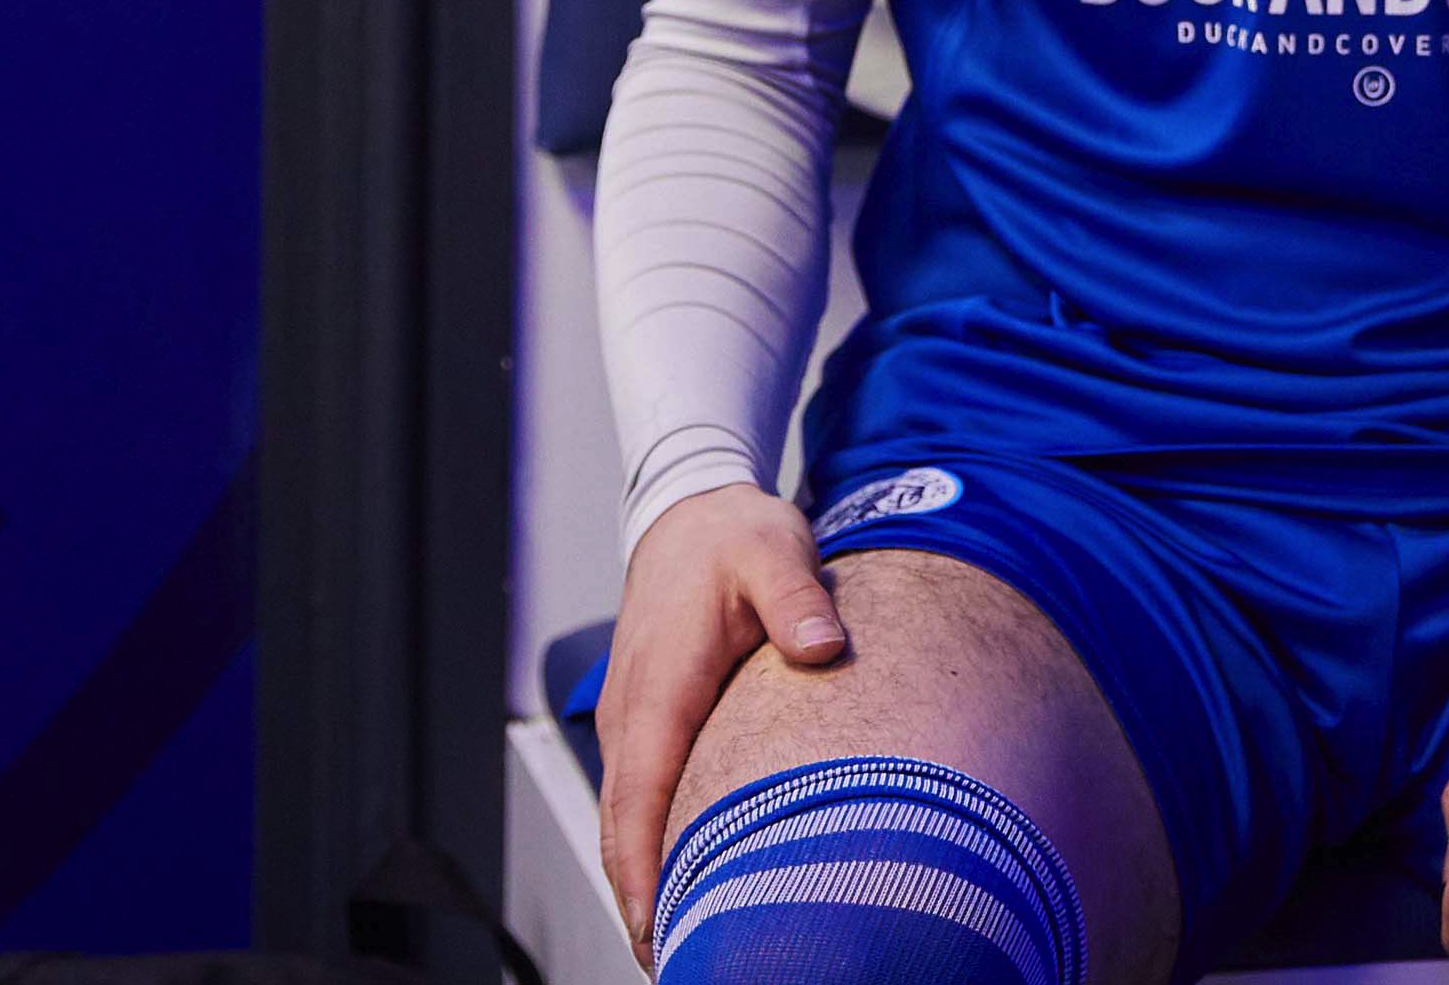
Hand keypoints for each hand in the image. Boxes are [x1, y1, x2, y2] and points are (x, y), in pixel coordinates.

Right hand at [597, 484, 849, 968]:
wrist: (691, 509)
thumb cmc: (731, 535)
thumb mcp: (774, 550)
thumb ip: (797, 598)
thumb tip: (823, 645)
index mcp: (659, 688)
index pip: (637, 799)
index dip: (642, 873)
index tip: (658, 933)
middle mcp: (634, 716)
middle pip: (625, 830)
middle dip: (644, 902)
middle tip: (684, 964)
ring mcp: (636, 722)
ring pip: (631, 820)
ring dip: (648, 881)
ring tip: (687, 944)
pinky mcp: (650, 723)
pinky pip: (644, 798)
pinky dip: (655, 846)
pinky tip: (689, 879)